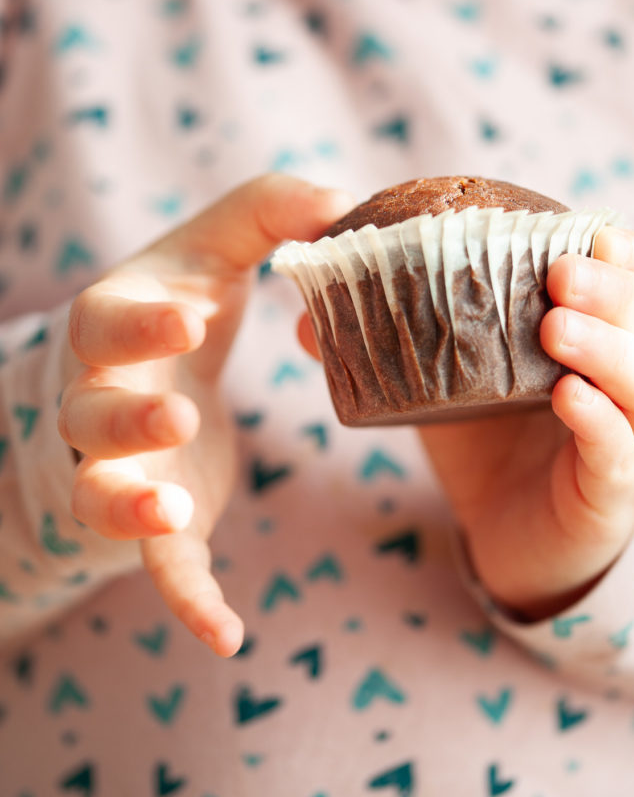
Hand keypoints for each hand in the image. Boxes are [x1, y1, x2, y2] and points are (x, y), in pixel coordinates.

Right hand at [57, 175, 352, 654]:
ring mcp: (123, 466)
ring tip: (173, 512)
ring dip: (129, 509)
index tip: (191, 317)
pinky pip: (160, 564)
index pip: (108, 323)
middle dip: (127, 419)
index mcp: (117, 324)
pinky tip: (229, 637)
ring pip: (103, 495)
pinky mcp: (159, 516)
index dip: (141, 323)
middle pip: (92, 416)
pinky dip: (186, 600)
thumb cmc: (181, 297)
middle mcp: (104, 397)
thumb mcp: (215, 247)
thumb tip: (340, 198)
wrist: (149, 367)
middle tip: (180, 414)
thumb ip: (268, 213)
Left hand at [298, 227, 633, 619]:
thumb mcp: (445, 374)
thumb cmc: (485, 437)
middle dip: (619, 291)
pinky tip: (567, 397)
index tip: (589, 232)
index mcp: (600, 338)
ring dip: (613, 349)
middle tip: (559, 275)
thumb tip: (308, 312)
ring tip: (555, 327)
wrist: (504, 532)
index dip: (628, 254)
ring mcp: (628, 440)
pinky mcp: (610, 495)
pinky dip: (600, 422)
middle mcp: (628, 383)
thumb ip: (393, 336)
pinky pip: (622, 454)